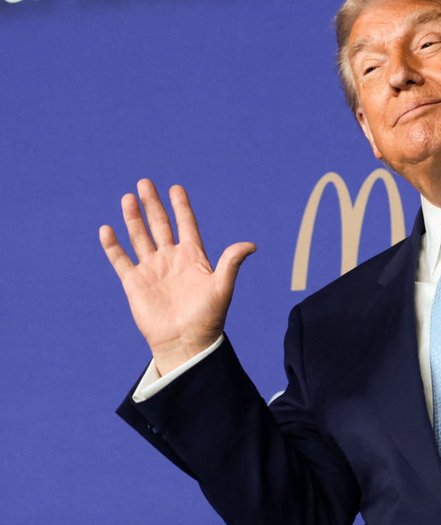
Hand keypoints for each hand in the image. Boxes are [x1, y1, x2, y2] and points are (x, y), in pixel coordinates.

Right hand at [99, 179, 255, 373]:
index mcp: (193, 257)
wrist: (186, 342)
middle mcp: (171, 259)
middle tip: (144, 182)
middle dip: (152, 204)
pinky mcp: (135, 283)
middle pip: (160, 225)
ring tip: (127, 198)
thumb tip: (251, 244)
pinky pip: (121, 260)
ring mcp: (152, 269)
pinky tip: (106, 229)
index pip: (186, 225)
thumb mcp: (222, 287)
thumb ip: (232, 262)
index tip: (176, 188)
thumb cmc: (208, 317)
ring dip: (133, 218)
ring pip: (140, 237)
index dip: (181, 207)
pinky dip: (113, 245)